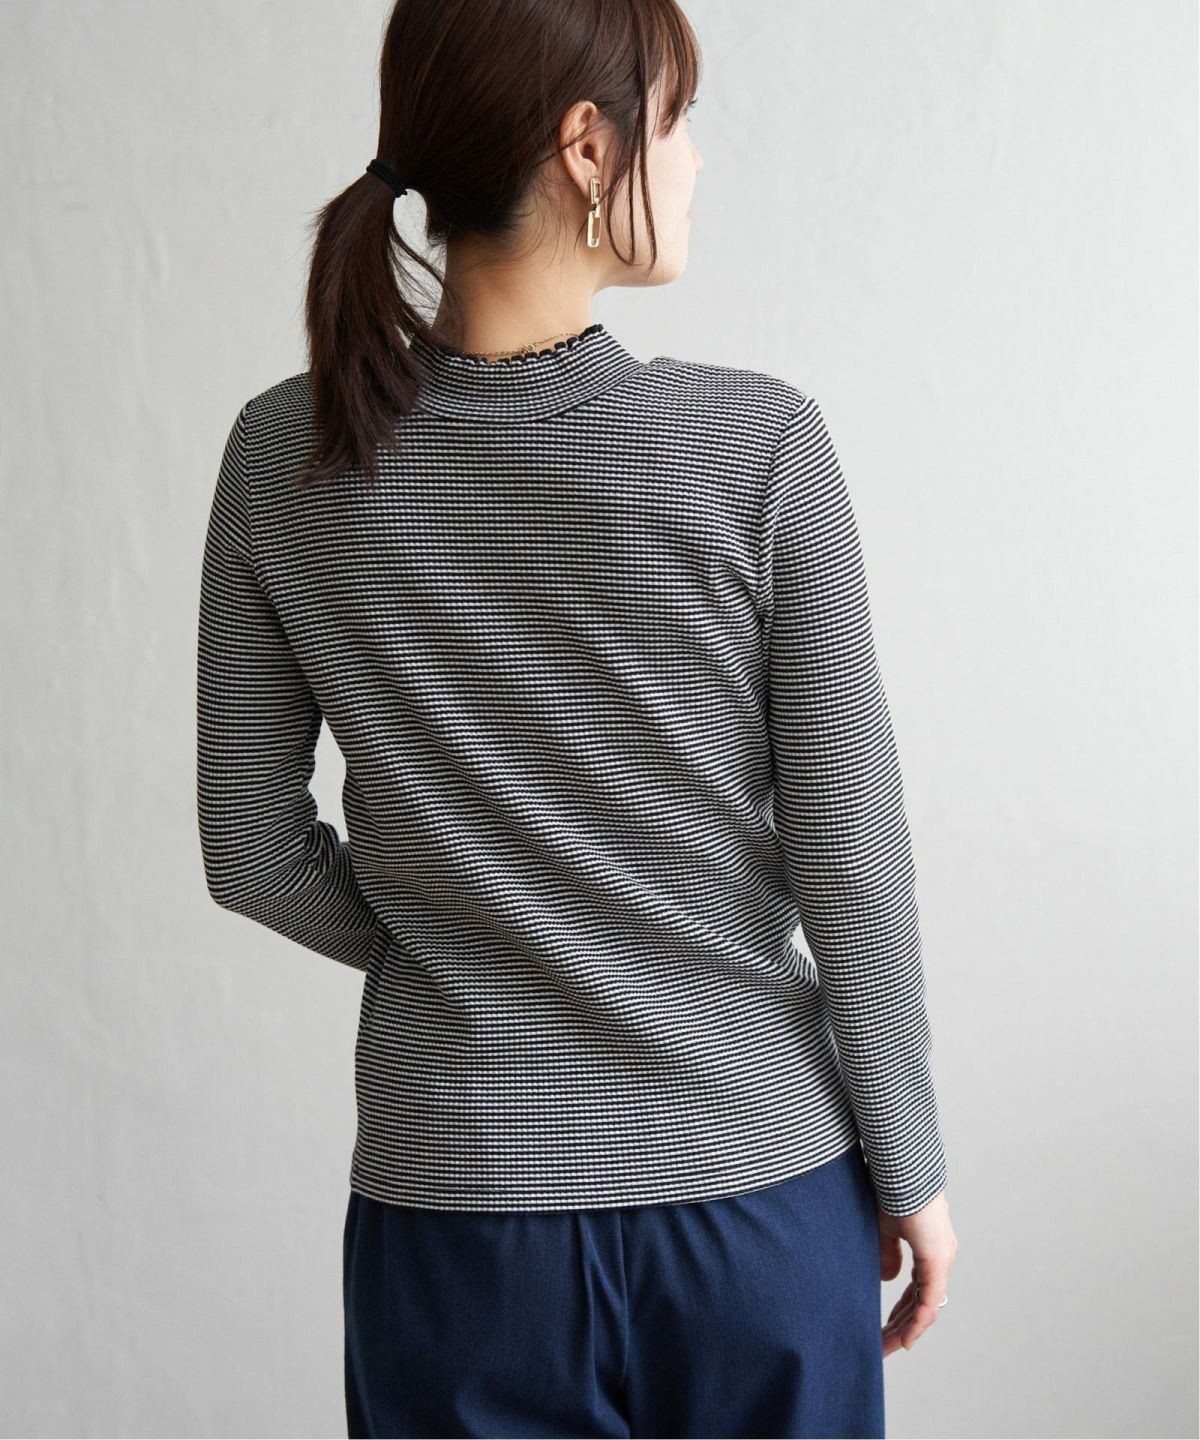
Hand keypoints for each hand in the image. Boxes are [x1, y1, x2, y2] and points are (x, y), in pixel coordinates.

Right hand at [878, 1189, 956, 1355]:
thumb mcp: (883, 1228)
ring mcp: (941, 1259)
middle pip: (921, 1303)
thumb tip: (889, 1280)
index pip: (916, 1289)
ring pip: (926, 1307)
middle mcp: (940, 1257)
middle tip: (882, 1345)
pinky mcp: (937, 1259)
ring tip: (888, 1347)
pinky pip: (929, 1301)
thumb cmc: (889, 1189)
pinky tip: (905, 1339)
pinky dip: (917, 1323)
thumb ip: (887, 1253)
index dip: (901, 1310)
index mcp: (929, 1248)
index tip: (884, 1327)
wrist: (898, 1168)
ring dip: (907, 1329)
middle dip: (901, 1326)